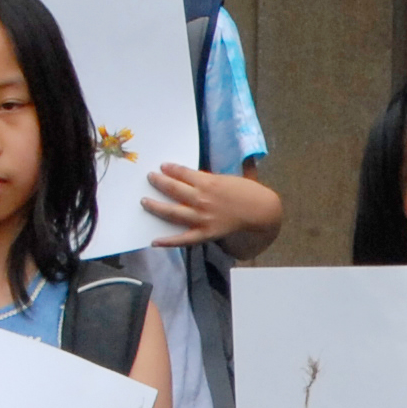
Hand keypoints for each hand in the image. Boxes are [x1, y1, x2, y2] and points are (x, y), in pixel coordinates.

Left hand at [142, 163, 260, 245]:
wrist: (262, 212)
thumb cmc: (251, 192)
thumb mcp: (234, 177)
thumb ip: (218, 174)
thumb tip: (218, 166)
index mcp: (208, 182)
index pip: (182, 173)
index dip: (171, 169)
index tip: (163, 166)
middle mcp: (201, 198)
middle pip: (173, 188)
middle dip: (159, 181)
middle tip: (150, 178)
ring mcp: (201, 217)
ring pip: (172, 211)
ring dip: (155, 206)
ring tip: (144, 202)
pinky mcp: (205, 234)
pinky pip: (183, 239)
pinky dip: (168, 241)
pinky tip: (154, 241)